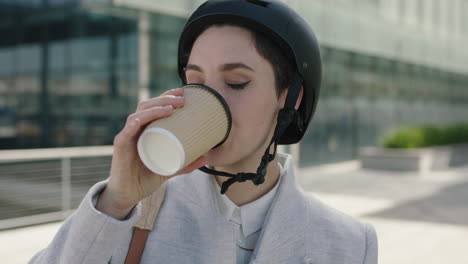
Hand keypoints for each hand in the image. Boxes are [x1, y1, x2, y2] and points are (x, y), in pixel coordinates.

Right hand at [96, 88, 207, 218]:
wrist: (128, 194)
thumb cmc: (146, 177)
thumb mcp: (170, 169)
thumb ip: (186, 163)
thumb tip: (207, 156)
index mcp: (146, 129)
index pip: (155, 106)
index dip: (168, 96)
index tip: (185, 92)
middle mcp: (135, 129)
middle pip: (147, 106)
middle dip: (165, 99)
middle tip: (182, 99)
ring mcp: (127, 137)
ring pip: (137, 115)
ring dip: (154, 108)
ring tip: (171, 108)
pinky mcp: (120, 148)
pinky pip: (125, 133)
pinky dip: (133, 125)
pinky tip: (141, 120)